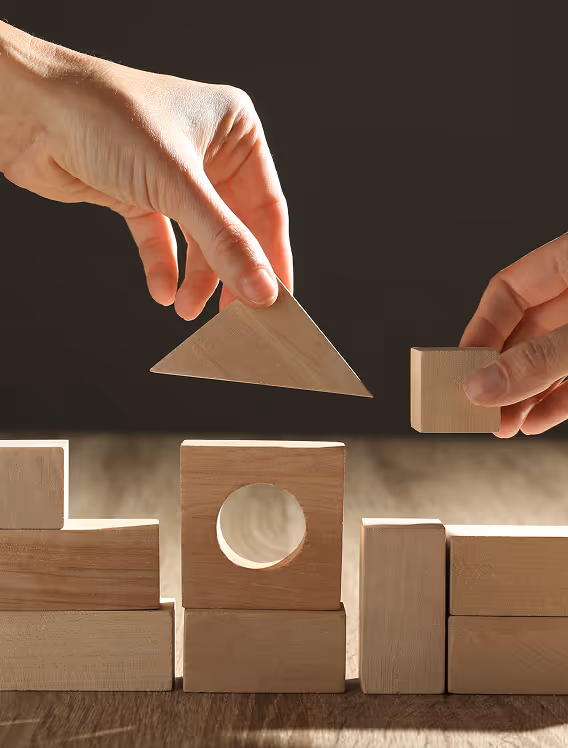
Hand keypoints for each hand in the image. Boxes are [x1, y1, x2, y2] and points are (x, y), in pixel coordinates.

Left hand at [0, 22, 291, 318]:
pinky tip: (163, 291)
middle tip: (234, 315)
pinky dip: (162, 266)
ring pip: (198, 238)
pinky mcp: (138, 193)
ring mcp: (172, 173)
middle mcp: (207, 151)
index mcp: (234, 130)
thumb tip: (261, 289)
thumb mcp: (177, 184)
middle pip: (234, 227)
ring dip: (196, 277)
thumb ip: (224, 242)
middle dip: (230, 273)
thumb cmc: (104, 116)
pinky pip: (161, 238)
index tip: (278, 299)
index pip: (267, 206)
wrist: (27, 110)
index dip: (272, 257)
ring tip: (189, 309)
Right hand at [461, 234, 567, 436]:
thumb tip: (481, 385)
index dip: (480, 329)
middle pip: (524, 333)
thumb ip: (539, 357)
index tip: (459, 367)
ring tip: (501, 425)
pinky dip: (557, 402)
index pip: (508, 291)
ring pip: (549, 361)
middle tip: (475, 406)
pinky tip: (535, 422)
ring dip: (523, 396)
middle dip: (499, 374)